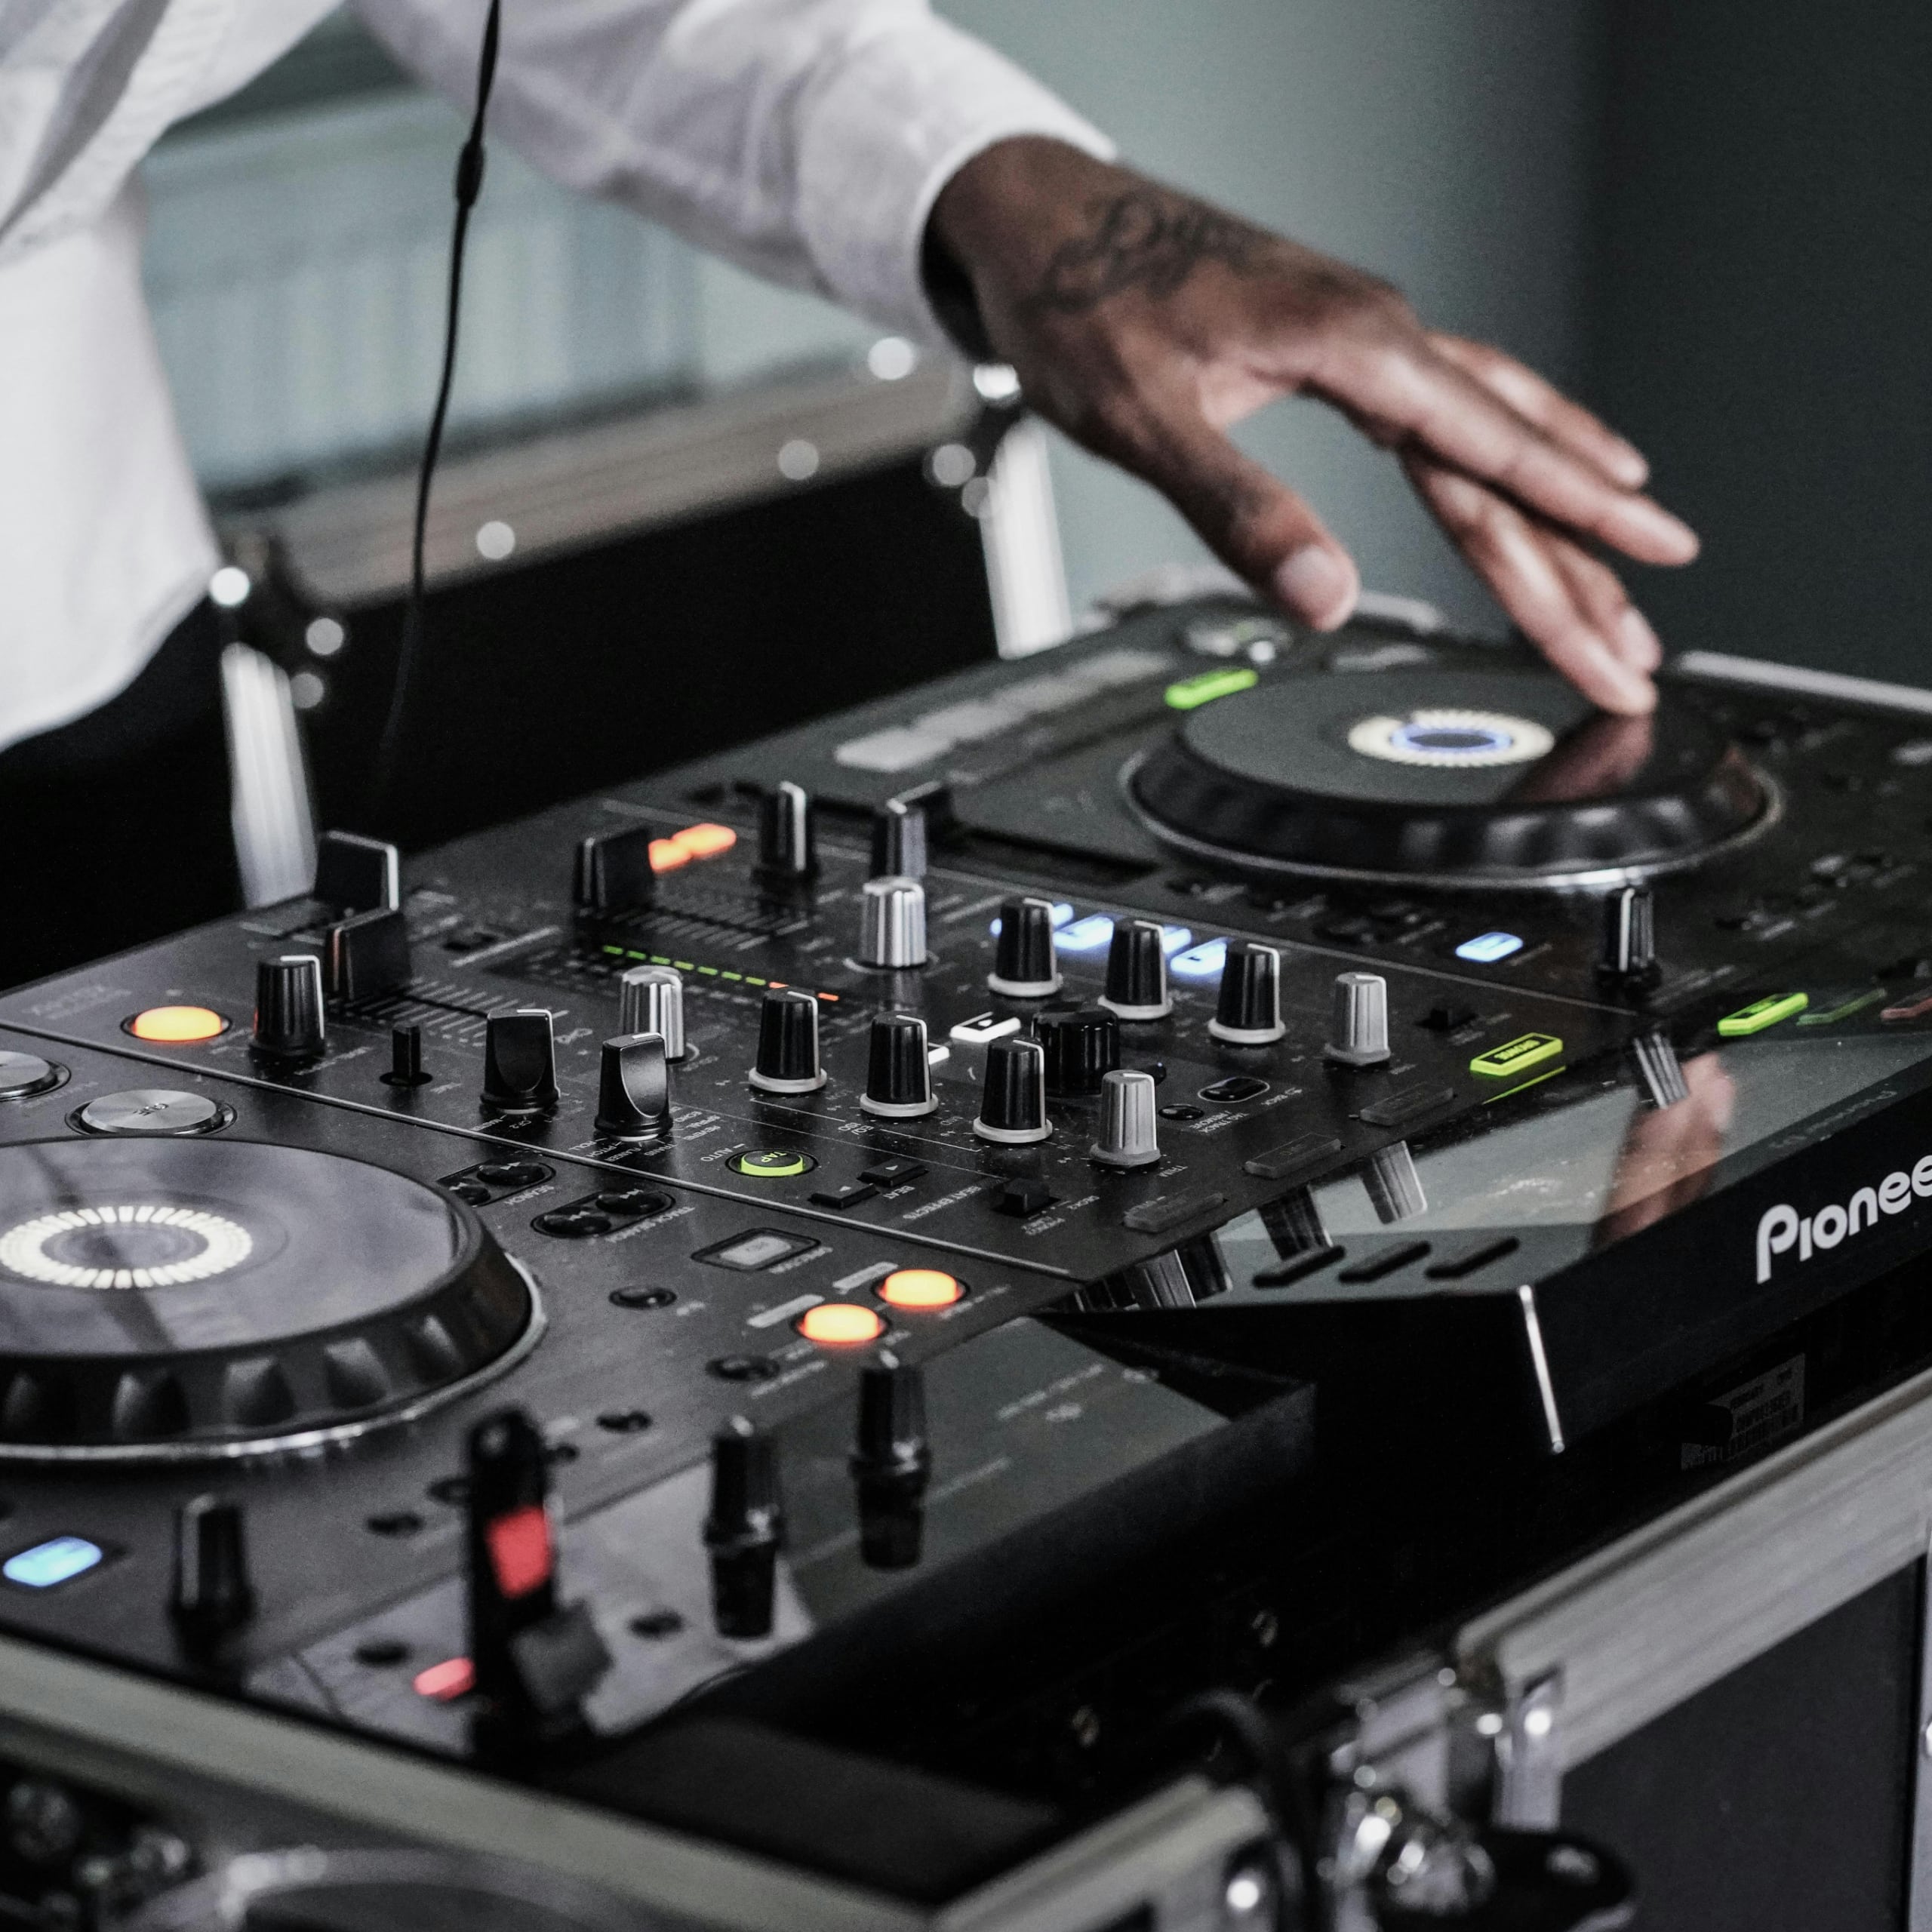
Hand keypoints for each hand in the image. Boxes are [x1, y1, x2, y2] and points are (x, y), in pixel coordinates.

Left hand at [930, 139, 1698, 714]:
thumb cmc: (1082, 301)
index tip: (1645, 573)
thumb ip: (1239, 509)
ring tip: (1625, 563)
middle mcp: (1377, 332)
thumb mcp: (1146, 420)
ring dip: (1559, 503)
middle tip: (1639, 636)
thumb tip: (1322, 595)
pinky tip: (1532, 471)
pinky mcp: (1339, 345)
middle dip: (1581, 555)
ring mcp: (1364, 336)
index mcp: (1351, 345)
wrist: (1041, 220)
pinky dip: (1505, 447)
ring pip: (1491, 429)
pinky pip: (1452, 404)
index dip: (1573, 527)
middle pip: (1509, 457)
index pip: (1490, 456)